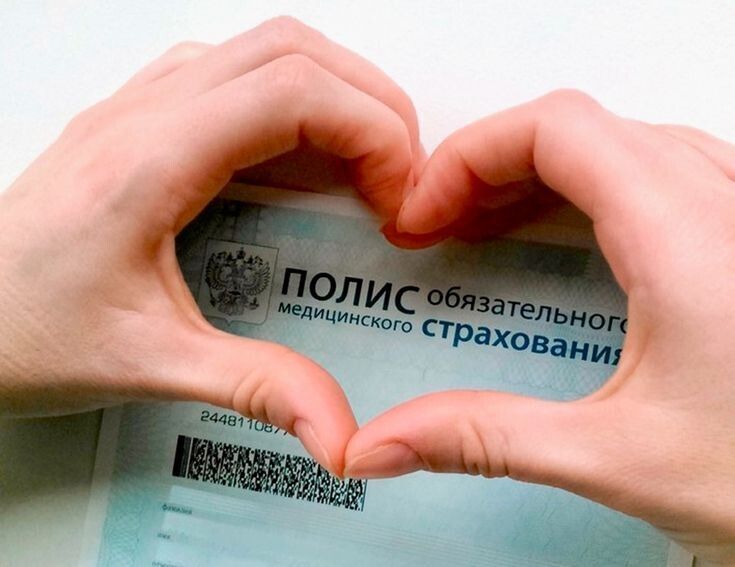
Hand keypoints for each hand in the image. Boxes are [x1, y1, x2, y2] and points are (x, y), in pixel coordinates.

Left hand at [0, 17, 419, 475]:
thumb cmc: (20, 332)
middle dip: (369, 103)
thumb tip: (336, 424)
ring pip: (260, 52)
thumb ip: (255, 387)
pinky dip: (288, 103)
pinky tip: (299, 162)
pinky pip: (228, 78)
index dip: (369, 130)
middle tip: (399, 174)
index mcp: (147, 164)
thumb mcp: (147, 365)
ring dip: (331, 92)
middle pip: (288, 52)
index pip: (290, 93)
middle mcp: (142, 118)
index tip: (398, 194)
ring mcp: (136, 113)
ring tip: (365, 162)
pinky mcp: (136, 127)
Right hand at [344, 90, 734, 563]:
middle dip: (488, 165)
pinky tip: (558, 241)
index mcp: (687, 238)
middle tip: (435, 221)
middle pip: (579, 128)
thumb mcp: (619, 460)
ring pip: (617, 146)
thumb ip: (489, 440)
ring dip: (534, 174)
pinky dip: (583, 191)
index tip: (422, 212)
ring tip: (478, 224)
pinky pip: (652, 176)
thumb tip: (386, 443)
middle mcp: (720, 206)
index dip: (470, 154)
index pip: (557, 129)